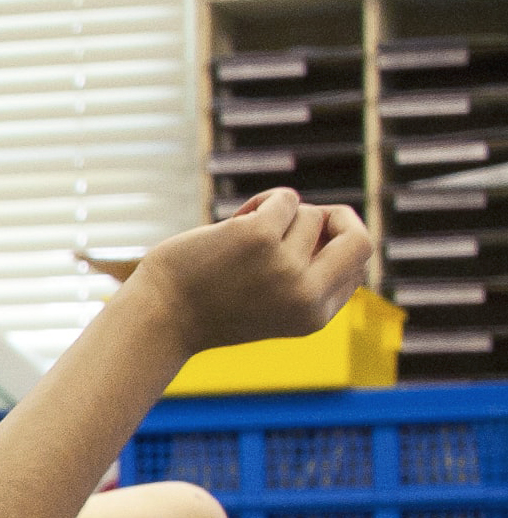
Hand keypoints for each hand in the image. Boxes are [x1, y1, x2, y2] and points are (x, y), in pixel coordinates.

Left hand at [133, 189, 372, 358]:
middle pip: (360, 240)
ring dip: (278, 218)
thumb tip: (337, 220)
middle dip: (337, 221)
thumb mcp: (274, 304)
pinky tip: (236, 221)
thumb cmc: (211, 306)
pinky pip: (285, 198)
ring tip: (242, 240)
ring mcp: (284, 267)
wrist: (157, 318)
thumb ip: (310, 276)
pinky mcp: (258, 239)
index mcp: (315, 317)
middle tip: (299, 223)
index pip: (356, 266)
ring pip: (310, 215)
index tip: (300, 248)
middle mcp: (306, 296)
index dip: (332, 248)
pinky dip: (263, 201)